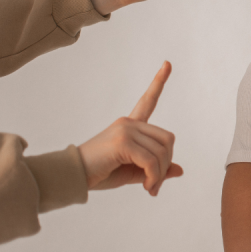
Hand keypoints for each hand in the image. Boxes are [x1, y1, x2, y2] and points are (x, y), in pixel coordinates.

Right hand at [78, 61, 181, 194]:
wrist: (71, 177)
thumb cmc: (99, 173)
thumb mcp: (132, 171)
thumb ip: (154, 169)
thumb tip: (179, 170)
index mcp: (130, 126)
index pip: (148, 100)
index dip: (158, 82)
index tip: (167, 64)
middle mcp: (129, 123)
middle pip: (168, 139)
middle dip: (166, 164)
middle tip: (154, 184)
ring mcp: (126, 130)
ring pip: (162, 151)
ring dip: (159, 174)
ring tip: (149, 187)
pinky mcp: (122, 142)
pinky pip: (151, 161)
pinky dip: (153, 177)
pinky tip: (146, 187)